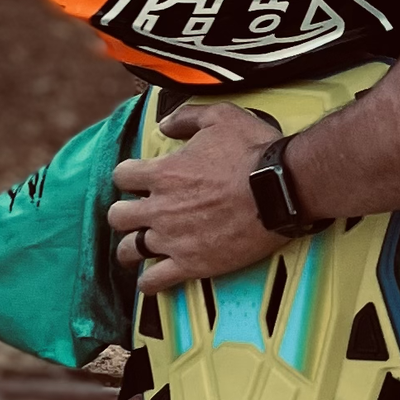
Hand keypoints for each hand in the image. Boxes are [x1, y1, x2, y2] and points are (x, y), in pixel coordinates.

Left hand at [106, 105, 277, 294]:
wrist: (281, 190)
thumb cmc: (254, 153)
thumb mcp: (221, 117)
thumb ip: (187, 117)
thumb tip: (166, 124)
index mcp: (163, 173)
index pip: (122, 176)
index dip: (129, 176)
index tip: (139, 180)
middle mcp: (160, 208)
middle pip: (118, 216)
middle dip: (125, 213)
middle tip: (137, 215)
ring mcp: (173, 239)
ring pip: (129, 250)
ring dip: (131, 248)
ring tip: (137, 249)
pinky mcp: (191, 264)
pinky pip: (154, 281)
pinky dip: (148, 282)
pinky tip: (150, 281)